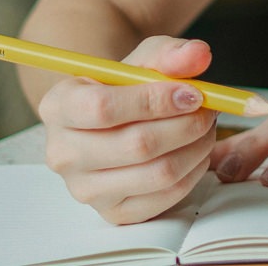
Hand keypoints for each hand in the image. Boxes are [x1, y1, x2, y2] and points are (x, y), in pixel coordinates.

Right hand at [38, 36, 217, 224]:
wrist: (115, 121)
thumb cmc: (127, 87)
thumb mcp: (145, 60)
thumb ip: (170, 54)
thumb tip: (198, 55)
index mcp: (58, 107)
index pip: (103, 107)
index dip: (156, 100)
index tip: (193, 93)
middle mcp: (62, 153)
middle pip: (137, 145)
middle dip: (187, 125)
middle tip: (209, 110)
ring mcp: (85, 188)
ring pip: (158, 173)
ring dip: (197, 148)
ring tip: (206, 128)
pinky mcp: (113, 212)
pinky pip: (167, 196)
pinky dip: (194, 172)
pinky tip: (196, 151)